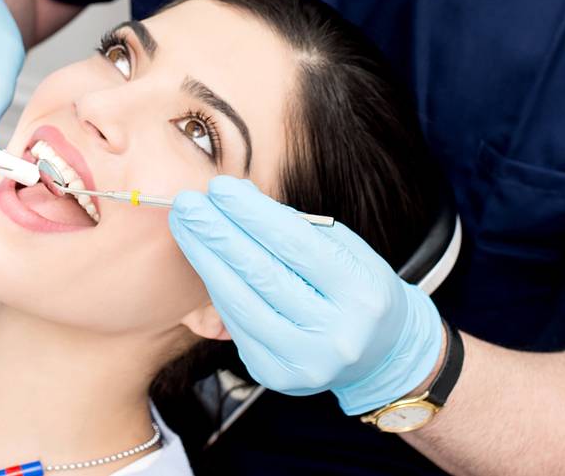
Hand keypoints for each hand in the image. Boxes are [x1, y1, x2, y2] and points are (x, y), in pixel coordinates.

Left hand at [170, 176, 443, 415]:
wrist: (379, 353)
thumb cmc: (356, 287)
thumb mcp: (344, 250)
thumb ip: (295, 226)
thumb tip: (237, 196)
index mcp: (361, 293)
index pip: (296, 245)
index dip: (252, 214)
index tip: (219, 187)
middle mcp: (336, 334)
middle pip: (262, 274)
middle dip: (217, 233)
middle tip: (187, 203)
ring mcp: (305, 361)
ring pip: (241, 302)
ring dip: (204, 258)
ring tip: (185, 225)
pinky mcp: (277, 376)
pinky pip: (236, 325)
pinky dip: (216, 287)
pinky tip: (201, 259)